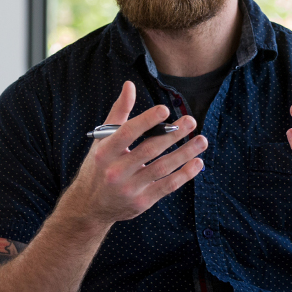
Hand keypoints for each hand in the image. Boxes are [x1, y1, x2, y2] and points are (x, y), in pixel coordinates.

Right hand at [69, 81, 205, 224]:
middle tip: (191, 121)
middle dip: (173, 134)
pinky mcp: (141, 202)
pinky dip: (184, 175)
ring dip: (185, 154)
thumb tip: (129, 85)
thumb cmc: (98, 166)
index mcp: (105, 152)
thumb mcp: (102, 140)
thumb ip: (119, 112)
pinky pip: (167, 187)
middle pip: (149, 150)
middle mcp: (116, 171)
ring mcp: (129, 189)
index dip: (147, 121)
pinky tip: (197, 162)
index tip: (165, 109)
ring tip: (201, 140)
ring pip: (162, 168)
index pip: (127, 133)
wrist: (89, 206)